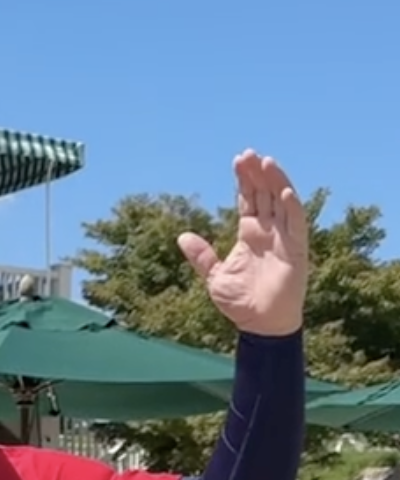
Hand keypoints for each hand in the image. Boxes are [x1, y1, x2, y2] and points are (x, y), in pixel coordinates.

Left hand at [177, 150, 307, 336]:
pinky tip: (284, 191)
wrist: (260, 326)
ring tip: (265, 161)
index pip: (248, 199)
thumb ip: (201, 256)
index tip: (237, 161)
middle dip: (257, 174)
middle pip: (265, 194)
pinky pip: (297, 223)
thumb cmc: (240, 304)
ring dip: (276, 181)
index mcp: (249, 234)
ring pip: (282, 202)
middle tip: (248, 153)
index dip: (244, 180)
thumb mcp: (215, 277)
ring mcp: (284, 238)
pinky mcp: (297, 250)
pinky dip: (292, 207)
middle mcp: (268, 232)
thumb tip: (182, 236)